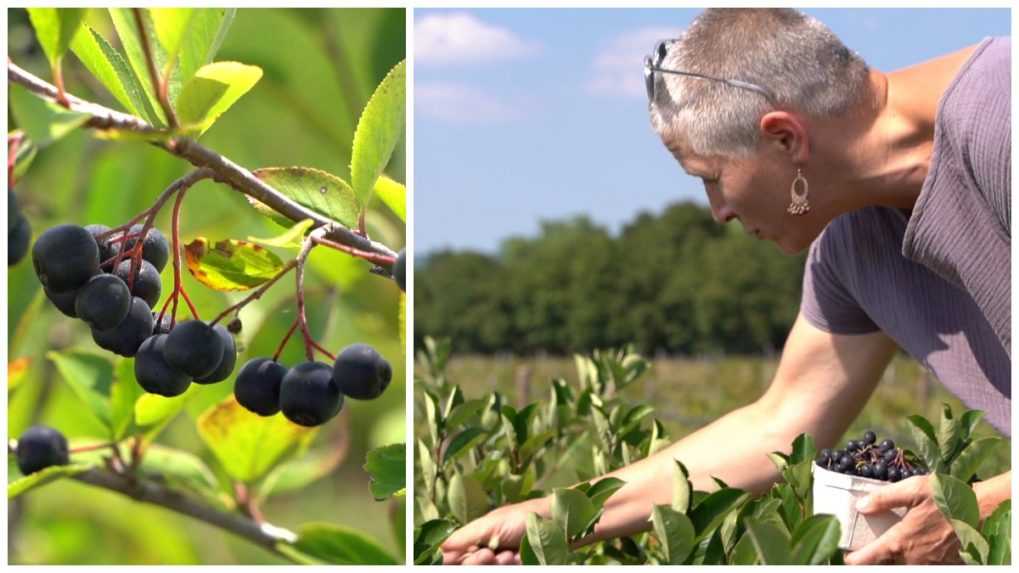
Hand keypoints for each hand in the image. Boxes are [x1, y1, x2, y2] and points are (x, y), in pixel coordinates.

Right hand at [441, 501, 538, 564]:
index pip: (454, 555)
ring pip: (486, 569)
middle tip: (490, 554)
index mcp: (475, 539)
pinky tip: (517, 559)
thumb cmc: (522, 518)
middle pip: (467, 566)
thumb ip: (464, 537)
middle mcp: (485, 552)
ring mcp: (500, 563)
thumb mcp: (490, 525)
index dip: (455, 559)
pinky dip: (509, 567)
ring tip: (509, 555)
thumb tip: (439, 548)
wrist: (555, 523)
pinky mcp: (514, 567)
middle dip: (477, 562)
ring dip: (496, 565)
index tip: (470, 554)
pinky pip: (504, 572)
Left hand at [844, 476, 961, 563]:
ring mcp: (929, 562)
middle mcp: (913, 557)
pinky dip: (914, 558)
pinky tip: (915, 545)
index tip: (847, 557)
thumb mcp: (912, 489)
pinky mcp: (943, 563)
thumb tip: (861, 506)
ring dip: (895, 558)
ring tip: (890, 546)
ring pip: (905, 565)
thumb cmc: (946, 497)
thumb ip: (883, 498)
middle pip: (886, 564)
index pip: (870, 558)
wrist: (980, 510)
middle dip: (875, 559)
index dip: (855, 559)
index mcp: (901, 541)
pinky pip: (923, 563)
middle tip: (867, 548)